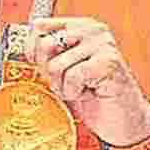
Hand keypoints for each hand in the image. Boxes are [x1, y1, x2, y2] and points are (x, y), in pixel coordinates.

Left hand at [30, 18, 149, 146]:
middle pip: (44, 44)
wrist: (124, 123)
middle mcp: (92, 31)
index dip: (32, 50)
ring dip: (63, 86)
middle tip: (66, 82)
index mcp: (80, 28)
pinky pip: (72, 76)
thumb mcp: (63, 72)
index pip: (39, 26)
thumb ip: (46, 56)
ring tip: (80, 89)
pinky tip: (88, 93)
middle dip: (48, 72)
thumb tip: (24, 48)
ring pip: (56, 64)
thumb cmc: (95, 98)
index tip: (42, 66)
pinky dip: (74, 92)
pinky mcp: (108, 62)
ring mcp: (102, 45)